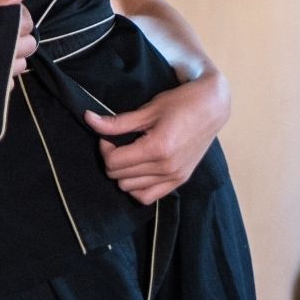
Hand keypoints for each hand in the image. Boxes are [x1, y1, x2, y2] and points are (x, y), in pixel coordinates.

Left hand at [83, 71, 230, 203]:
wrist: (211, 106)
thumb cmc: (180, 102)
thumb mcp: (147, 110)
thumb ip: (117, 122)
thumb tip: (88, 119)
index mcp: (157, 149)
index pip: (114, 163)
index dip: (104, 148)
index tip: (108, 135)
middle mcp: (167, 168)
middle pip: (120, 177)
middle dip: (112, 159)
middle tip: (117, 142)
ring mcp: (175, 177)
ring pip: (131, 190)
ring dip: (123, 174)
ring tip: (129, 153)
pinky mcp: (180, 180)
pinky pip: (148, 196)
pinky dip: (137, 187)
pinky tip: (137, 169)